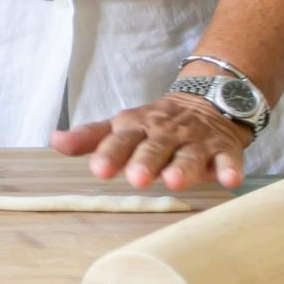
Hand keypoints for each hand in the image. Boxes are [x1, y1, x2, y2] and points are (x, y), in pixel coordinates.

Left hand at [51, 94, 252, 190]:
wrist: (208, 101)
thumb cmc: (156, 124)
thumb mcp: (123, 126)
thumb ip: (91, 137)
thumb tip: (55, 141)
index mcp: (137, 128)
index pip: (120, 140)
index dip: (109, 154)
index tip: (97, 170)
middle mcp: (165, 133)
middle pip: (154, 147)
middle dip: (145, 161)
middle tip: (136, 178)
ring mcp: (195, 141)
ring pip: (189, 154)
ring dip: (183, 167)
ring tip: (174, 182)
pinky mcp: (223, 148)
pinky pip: (227, 158)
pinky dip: (229, 168)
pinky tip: (229, 180)